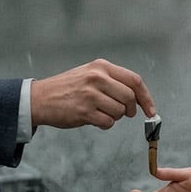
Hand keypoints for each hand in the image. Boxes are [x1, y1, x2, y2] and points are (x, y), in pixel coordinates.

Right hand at [30, 58, 155, 129]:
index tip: (150, 110)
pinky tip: (93, 119)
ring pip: (119, 112)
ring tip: (99, 112)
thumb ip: (112, 81)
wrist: (40, 98)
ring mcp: (90, 95)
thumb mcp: (89, 74)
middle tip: (124, 113)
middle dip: (130, 110)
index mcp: (101, 67)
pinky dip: (104, 124)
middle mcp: (97, 78)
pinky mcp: (84, 111)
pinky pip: (108, 123)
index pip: (134, 80)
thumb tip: (137, 98)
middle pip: (129, 97)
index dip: (146, 97)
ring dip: (114, 117)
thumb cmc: (67, 88)